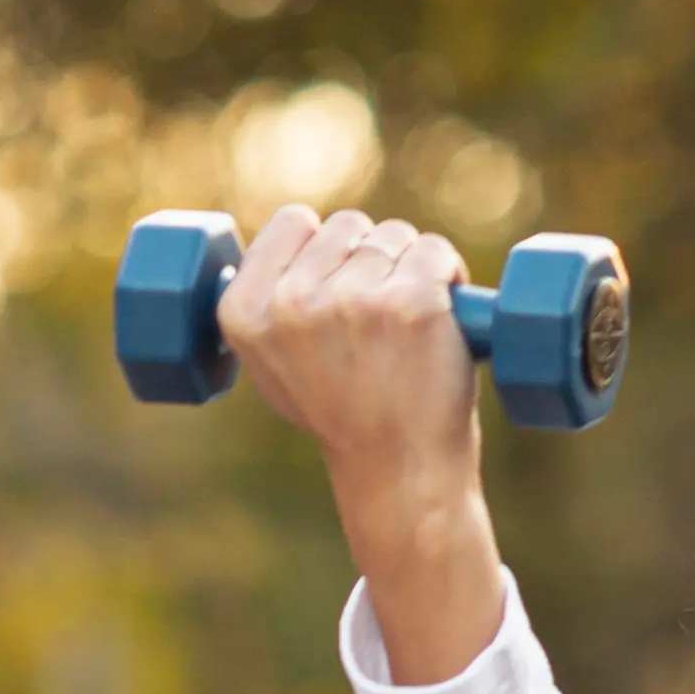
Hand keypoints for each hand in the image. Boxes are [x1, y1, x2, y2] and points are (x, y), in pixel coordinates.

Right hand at [220, 204, 506, 679]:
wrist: (401, 472)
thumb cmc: (344, 418)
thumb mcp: (272, 363)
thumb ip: (270, 301)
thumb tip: (297, 235)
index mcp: (244, 311)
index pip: (293, 221)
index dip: (325, 245)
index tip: (341, 280)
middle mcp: (294, 302)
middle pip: (349, 225)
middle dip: (372, 257)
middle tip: (383, 316)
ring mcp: (355, 301)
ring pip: (395, 235)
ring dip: (412, 266)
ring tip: (411, 324)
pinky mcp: (413, 303)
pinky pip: (436, 249)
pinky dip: (449, 272)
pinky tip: (446, 310)